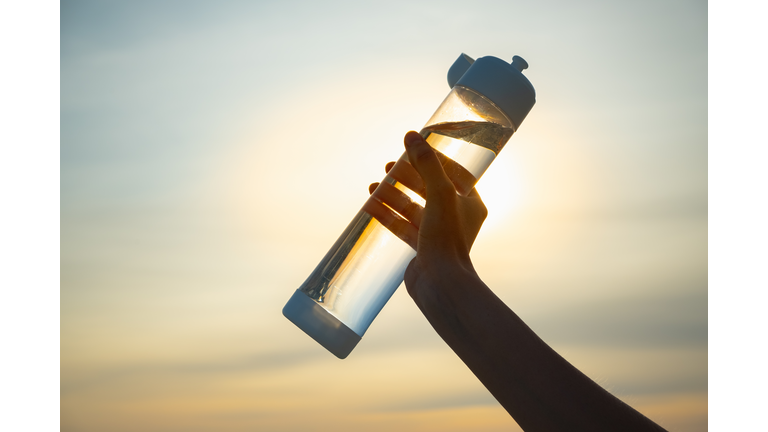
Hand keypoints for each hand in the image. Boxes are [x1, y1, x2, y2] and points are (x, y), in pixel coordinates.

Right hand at [364, 131, 487, 298]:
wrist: (440, 283)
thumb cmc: (447, 238)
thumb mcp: (439, 193)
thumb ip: (426, 163)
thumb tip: (411, 136)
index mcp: (470, 202)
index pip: (452, 173)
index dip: (431, 160)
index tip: (412, 150)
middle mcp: (456, 217)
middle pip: (428, 189)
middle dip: (406, 177)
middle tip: (388, 166)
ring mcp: (437, 233)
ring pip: (412, 207)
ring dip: (393, 195)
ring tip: (373, 186)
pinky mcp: (421, 248)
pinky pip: (402, 226)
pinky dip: (387, 215)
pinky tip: (370, 205)